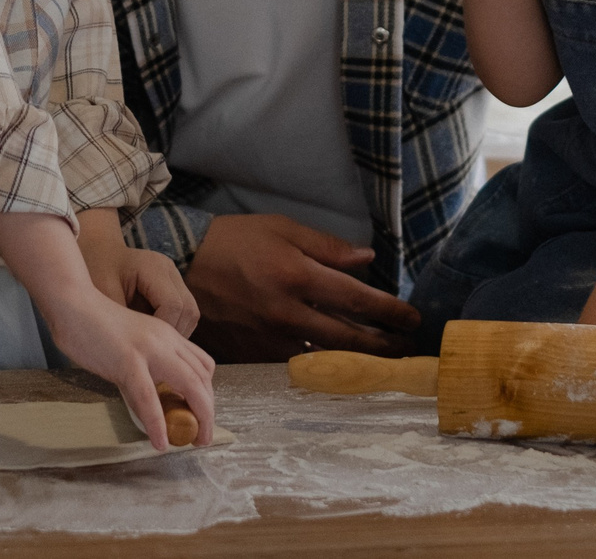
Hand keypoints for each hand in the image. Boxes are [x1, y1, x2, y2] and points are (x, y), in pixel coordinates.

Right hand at [36, 287, 216, 451]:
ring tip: (195, 442)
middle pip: (203, 378)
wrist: (71, 303)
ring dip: (199, 419)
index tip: (199, 415)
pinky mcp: (127, 361)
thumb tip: (145, 404)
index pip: (202, 365)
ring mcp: (149, 349)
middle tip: (202, 437)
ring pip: (190, 386)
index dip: (207, 393)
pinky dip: (158, 424)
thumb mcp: (128, 345)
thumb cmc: (92, 325)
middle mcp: (165, 340)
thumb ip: (141, 369)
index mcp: (166, 334)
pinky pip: (148, 398)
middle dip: (209, 411)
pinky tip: (160, 443)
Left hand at [77, 213, 199, 336]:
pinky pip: (184, 313)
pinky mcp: (175, 287)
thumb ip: (120, 318)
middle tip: (153, 351)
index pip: (173, 305)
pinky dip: (174, 328)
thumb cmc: (97, 270)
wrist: (100, 251)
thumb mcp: (102, 293)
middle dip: (174, 334)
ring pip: (191, 314)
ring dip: (177, 333)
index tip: (145, 345)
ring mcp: (175, 278)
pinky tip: (155, 337)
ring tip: (154, 346)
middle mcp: (170, 270)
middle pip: (189, 310)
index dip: (164, 329)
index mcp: (154, 267)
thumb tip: (134, 348)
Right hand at [184, 213, 419, 360]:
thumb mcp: (282, 229)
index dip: (390, 311)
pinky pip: (294, 364)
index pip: (357, 299)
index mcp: (297, 276)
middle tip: (407, 349)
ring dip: (356, 361)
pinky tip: (337, 366)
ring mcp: (269, 338)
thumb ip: (326, 246)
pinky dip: (320, 365)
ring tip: (381, 361)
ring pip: (324, 358)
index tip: (413, 318)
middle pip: (347, 338)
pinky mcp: (252, 353)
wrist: (182, 264)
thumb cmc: (235, 241)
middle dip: (383, 345)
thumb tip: (366, 258)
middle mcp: (287, 312)